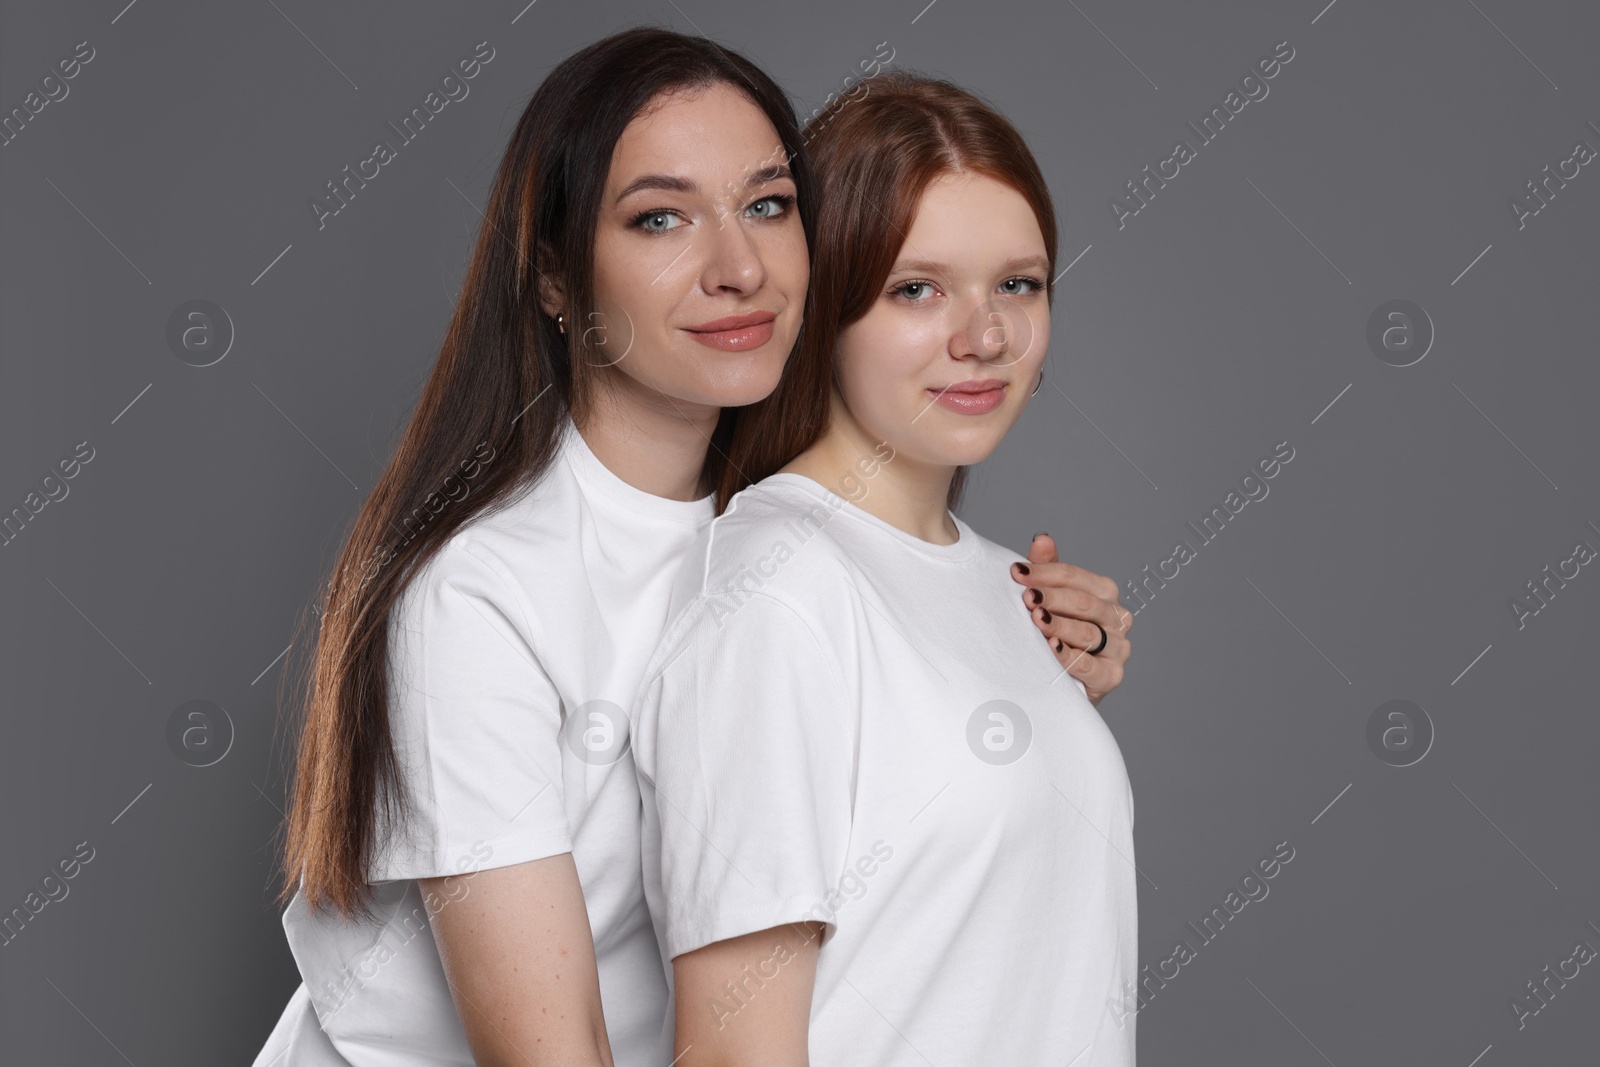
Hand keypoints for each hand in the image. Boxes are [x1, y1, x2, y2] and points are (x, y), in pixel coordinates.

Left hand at [1010, 533, 1131, 706]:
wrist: (1060, 680)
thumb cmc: (1056, 631)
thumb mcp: (1049, 598)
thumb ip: (1047, 569)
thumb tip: (1042, 539)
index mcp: (1105, 593)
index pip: (1076, 577)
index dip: (1046, 573)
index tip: (1016, 572)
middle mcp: (1118, 618)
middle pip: (1084, 603)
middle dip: (1052, 598)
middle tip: (1026, 597)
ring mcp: (1118, 648)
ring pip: (1088, 633)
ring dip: (1059, 625)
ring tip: (1036, 620)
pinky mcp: (1111, 676)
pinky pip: (1089, 665)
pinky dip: (1069, 656)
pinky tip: (1051, 647)